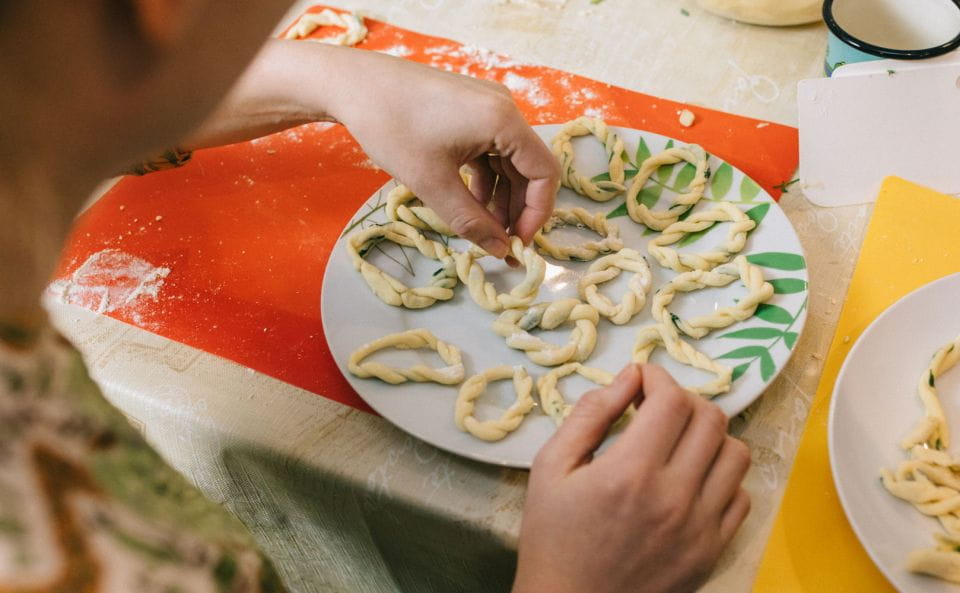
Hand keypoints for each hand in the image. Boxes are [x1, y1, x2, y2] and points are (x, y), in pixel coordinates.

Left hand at [323, 47, 558, 257]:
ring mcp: (489, 106)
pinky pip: (492, 151)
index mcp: (504, 120)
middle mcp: (505, 108)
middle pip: (529, 169)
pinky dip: (486, 179)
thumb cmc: (391, 127)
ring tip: (481, 228)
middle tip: (500, 243)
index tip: (517, 244)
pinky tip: (469, 202)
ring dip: (500, 197)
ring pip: (510, 162)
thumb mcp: (432, 183)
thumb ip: (470, 222)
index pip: (544, 174)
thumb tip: (499, 251)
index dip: (536, 214)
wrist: (355, 85)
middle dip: (517, 209)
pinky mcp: (472, 109)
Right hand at [513, 364, 750, 592]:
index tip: (641, 380)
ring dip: (709, 435)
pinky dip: (721, 477)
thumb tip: (629, 376)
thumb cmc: (553, 536)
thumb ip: (590, 415)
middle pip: (711, 419)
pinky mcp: (713, 551)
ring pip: (736, 453)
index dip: (658, 377)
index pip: (672, 400)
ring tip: (679, 442)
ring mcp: (701, 527)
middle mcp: (674, 497)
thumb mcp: (551, 467)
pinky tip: (690, 479)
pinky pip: (742, 496)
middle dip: (684, 400)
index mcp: (630, 473)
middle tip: (657, 408)